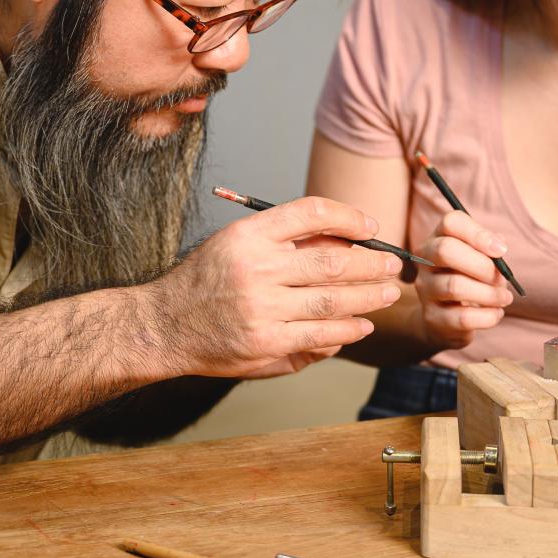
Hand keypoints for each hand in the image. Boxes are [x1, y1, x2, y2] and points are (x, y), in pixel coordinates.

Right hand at [148, 196, 403, 378]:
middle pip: (332, 261)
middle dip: (372, 263)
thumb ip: (284, 240)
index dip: (349, 217)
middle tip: (393, 264)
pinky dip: (347, 331)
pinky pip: (320, 337)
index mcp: (248, 235)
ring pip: (333, 302)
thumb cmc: (205, 280)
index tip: (370, 227)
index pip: (310, 213)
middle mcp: (255, 269)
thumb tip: (345, 241)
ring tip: (387, 293)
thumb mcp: (236, 242)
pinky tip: (361, 324)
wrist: (164, 325)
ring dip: (368, 297)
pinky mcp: (266, 345)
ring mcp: (262, 310)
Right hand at [413, 211, 513, 349]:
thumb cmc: (468, 280)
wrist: (445, 319)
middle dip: (483, 265)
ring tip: (505, 298)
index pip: (451, 223)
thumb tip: (500, 245)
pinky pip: (462, 317)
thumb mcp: (479, 259)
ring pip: (454, 286)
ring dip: (489, 294)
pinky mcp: (432, 317)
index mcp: (438, 238)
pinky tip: (496, 313)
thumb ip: (490, 249)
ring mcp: (425, 289)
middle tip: (502, 279)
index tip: (501, 251)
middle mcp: (425, 260)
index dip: (478, 234)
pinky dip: (487, 316)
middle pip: (446, 250)